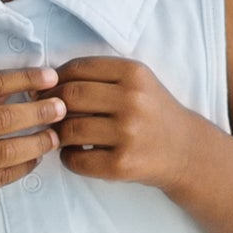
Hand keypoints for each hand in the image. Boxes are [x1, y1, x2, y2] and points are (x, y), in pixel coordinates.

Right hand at [0, 65, 64, 208]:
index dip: (23, 78)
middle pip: (0, 120)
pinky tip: (34, 158)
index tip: (49, 75)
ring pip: (3, 152)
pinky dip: (21, 168)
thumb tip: (19, 85)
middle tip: (60, 107)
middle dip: (37, 112)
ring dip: (35, 143)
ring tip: (53, 136)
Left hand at [53, 56, 204, 193]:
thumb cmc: (152, 113)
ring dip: (58, 134)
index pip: (78, 68)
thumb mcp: (137, 82)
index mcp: (134, 74)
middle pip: (69, 96)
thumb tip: (47, 83)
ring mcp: (128, 134)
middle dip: (52, 105)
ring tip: (64, 135)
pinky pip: (76, 160)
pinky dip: (68, 157)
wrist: (186, 150)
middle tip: (50, 114)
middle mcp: (132, 101)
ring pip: (69, 129)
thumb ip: (100, 76)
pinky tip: (77, 154)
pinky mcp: (122, 165)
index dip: (55, 79)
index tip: (48, 89)